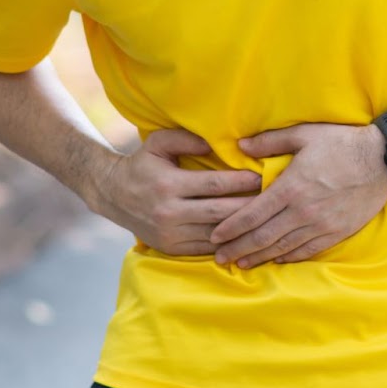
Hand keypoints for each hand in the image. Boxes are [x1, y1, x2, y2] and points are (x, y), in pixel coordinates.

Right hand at [86, 129, 262, 255]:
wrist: (112, 194)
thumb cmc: (142, 164)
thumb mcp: (159, 142)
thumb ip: (187, 139)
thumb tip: (218, 143)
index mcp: (169, 184)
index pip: (215, 185)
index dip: (242, 182)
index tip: (263, 177)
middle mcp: (170, 212)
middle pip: (220, 212)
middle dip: (250, 206)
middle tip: (274, 199)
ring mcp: (170, 234)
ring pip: (216, 234)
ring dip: (242, 228)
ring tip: (265, 219)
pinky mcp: (170, 248)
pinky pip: (205, 248)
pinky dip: (227, 243)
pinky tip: (245, 235)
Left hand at [209, 123, 386, 268]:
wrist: (384, 159)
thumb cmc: (342, 143)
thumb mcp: (304, 135)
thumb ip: (270, 142)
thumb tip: (240, 145)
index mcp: (291, 187)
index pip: (252, 214)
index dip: (231, 228)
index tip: (215, 236)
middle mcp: (303, 211)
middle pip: (263, 237)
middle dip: (238, 249)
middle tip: (219, 258)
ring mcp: (321, 225)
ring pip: (282, 248)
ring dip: (259, 257)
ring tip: (240, 263)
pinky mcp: (337, 232)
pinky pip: (307, 251)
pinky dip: (288, 258)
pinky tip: (276, 261)